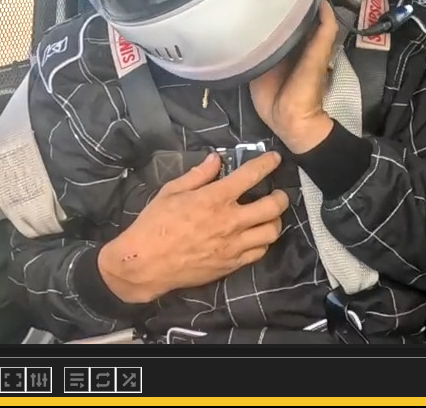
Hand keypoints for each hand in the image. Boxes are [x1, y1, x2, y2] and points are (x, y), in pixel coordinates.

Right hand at [98, 151, 288, 303]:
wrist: (144, 265)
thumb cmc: (154, 225)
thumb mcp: (171, 192)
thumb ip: (198, 174)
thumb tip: (216, 159)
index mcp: (215, 198)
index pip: (251, 175)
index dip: (267, 164)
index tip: (275, 159)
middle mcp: (230, 221)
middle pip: (273, 206)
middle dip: (282, 196)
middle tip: (278, 193)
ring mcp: (233, 245)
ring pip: (272, 231)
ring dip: (275, 221)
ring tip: (269, 217)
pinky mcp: (231, 264)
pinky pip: (259, 252)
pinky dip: (262, 242)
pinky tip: (256, 237)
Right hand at [249, 0, 338, 153]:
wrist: (289, 119)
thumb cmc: (307, 88)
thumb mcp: (318, 57)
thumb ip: (322, 33)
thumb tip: (323, 3)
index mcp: (301, 39)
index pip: (296, 12)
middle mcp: (283, 42)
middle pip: (275, 18)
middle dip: (269, 2)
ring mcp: (265, 52)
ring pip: (259, 28)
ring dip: (253, 16)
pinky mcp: (251, 62)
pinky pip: (244, 45)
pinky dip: (239, 34)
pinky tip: (230, 19)